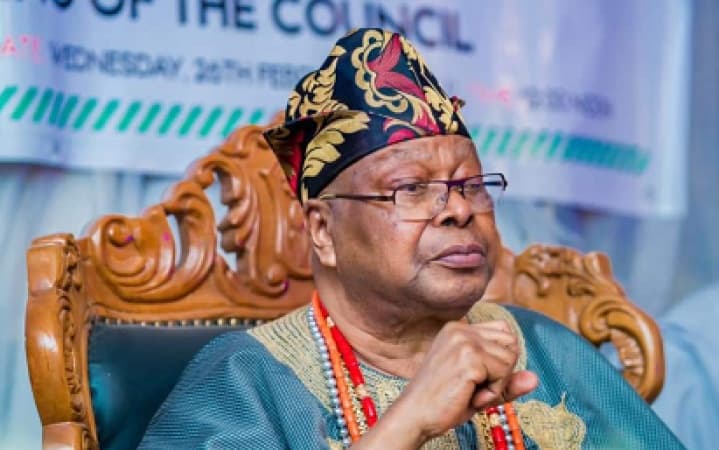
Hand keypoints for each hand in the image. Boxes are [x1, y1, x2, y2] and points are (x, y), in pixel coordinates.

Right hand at [354, 320, 536, 448]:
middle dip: (502, 371)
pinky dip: (493, 392)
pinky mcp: (468, 359)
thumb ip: (507, 381)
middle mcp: (460, 329)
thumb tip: (535, 379)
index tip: (478, 376)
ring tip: (471, 392)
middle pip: (512, 342)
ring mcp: (463, 342)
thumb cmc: (444, 402)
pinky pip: (504, 374)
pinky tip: (470, 397)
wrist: (415, 416)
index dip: (501, 359)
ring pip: (510, 358)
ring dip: (497, 383)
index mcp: (458, 328)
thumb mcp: (479, 387)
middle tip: (475, 386)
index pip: (505, 331)